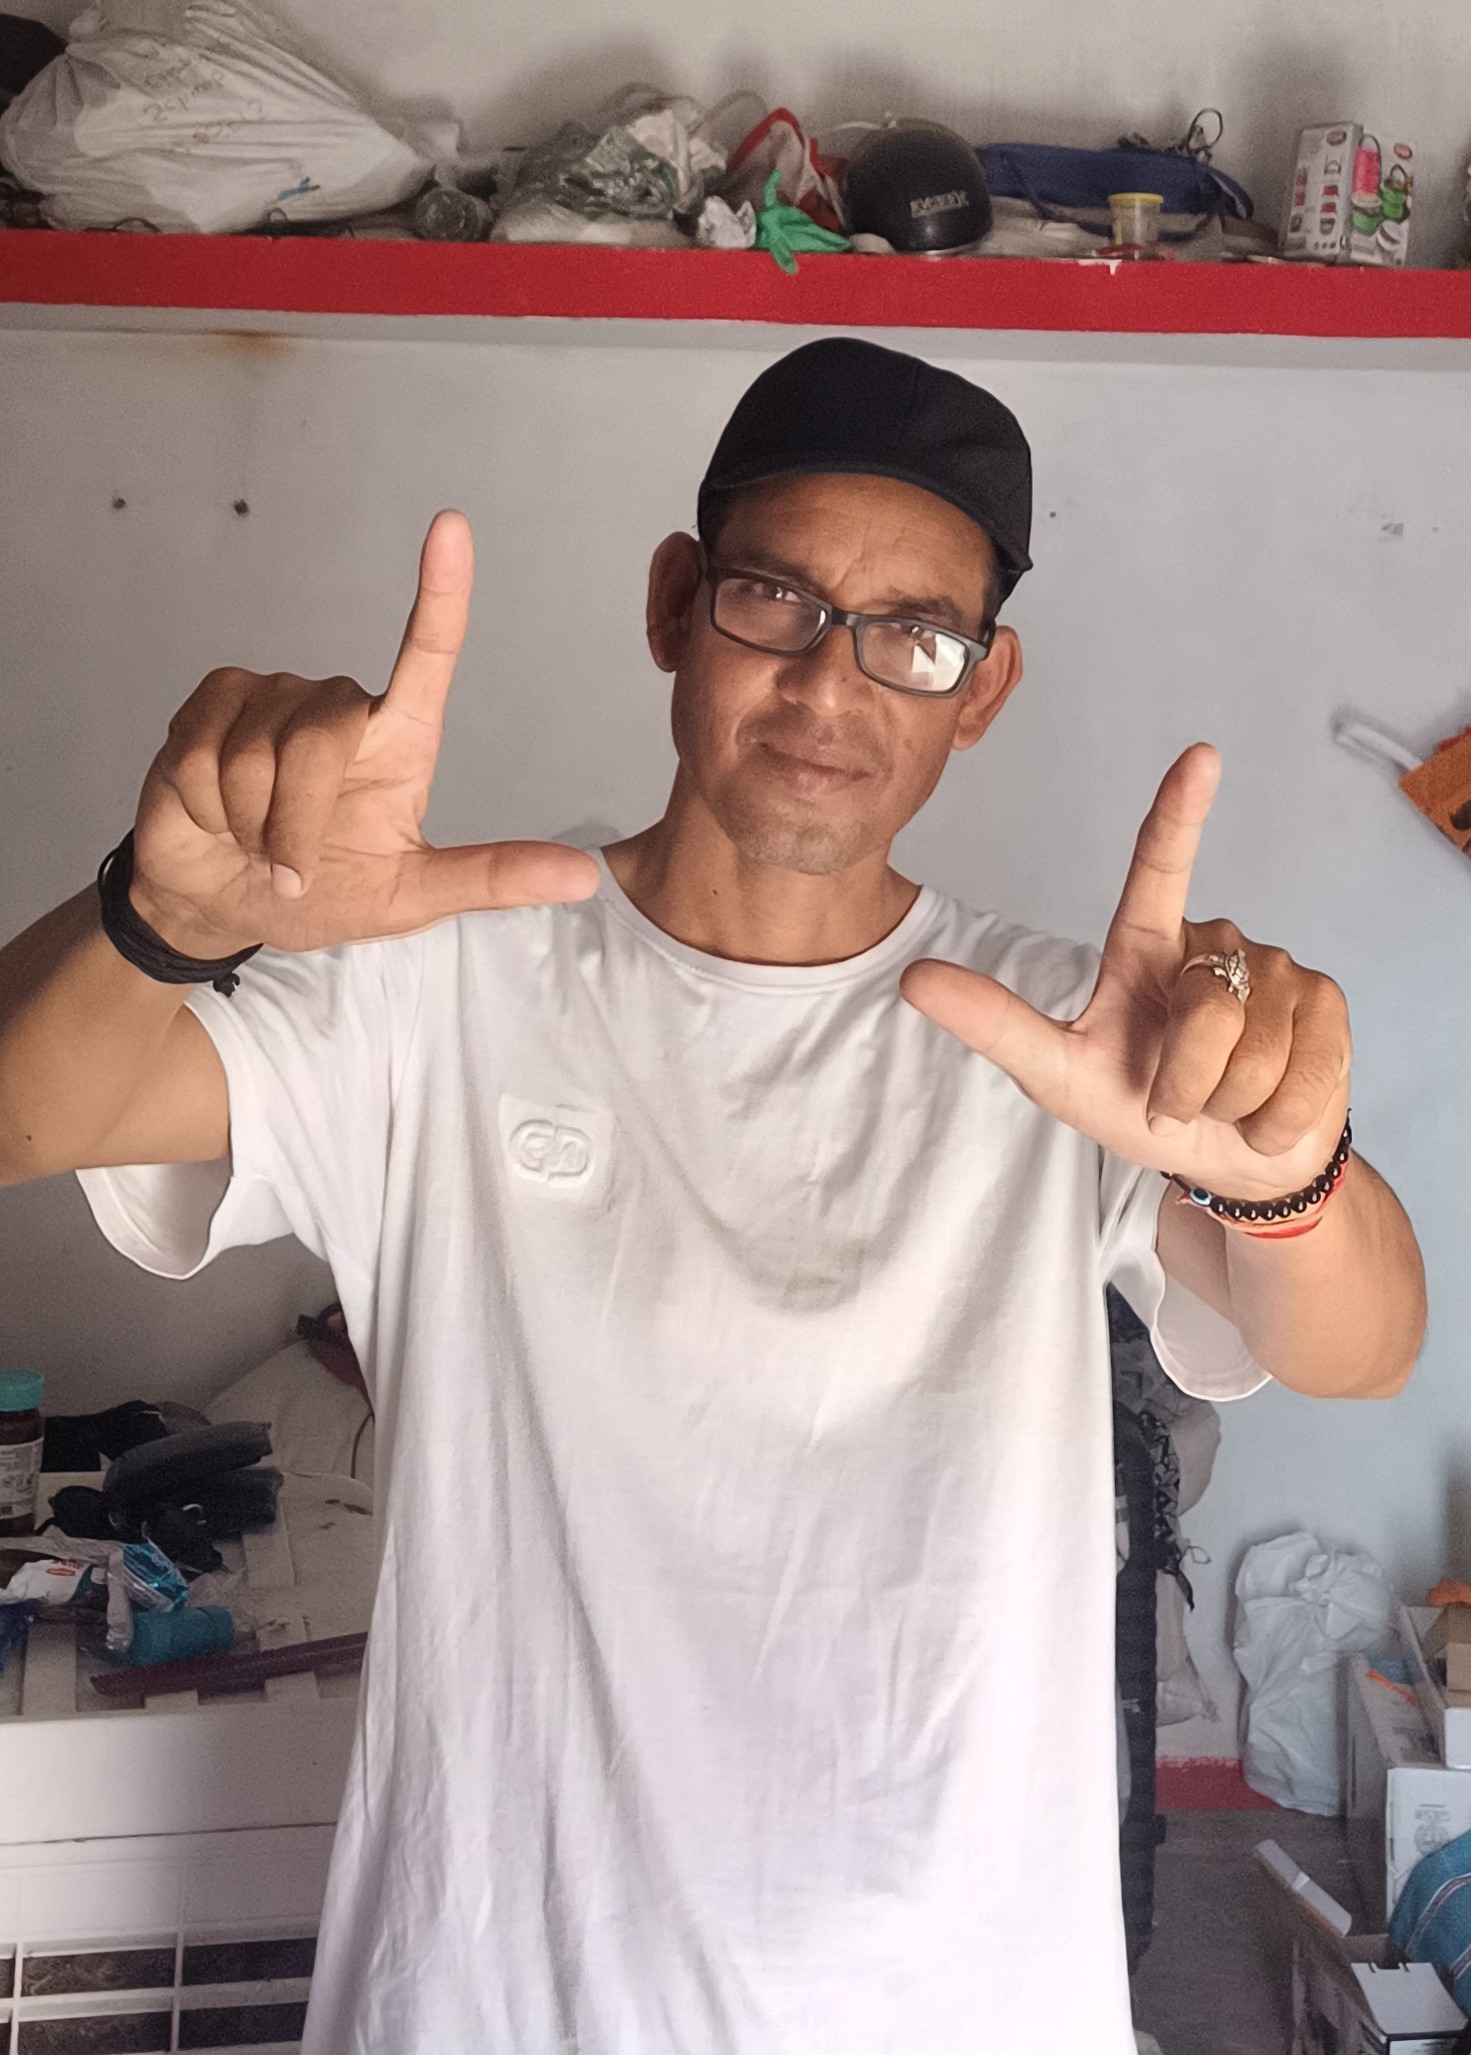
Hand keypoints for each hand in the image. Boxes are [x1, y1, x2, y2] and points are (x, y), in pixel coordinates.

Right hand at [129, 511, 598, 956]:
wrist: (225, 905)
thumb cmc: (323, 894)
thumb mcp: (412, 898)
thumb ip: (489, 880)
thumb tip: (582, 877)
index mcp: (399, 740)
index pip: (429, 654)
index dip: (441, 592)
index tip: (451, 527)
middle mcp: (340, 706)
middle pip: (319, 739)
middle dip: (294, 822)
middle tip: (289, 869)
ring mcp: (273, 696)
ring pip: (256, 752)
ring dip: (249, 820)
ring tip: (251, 838)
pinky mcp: (213, 700)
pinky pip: (204, 752)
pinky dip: (207, 806)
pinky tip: (211, 814)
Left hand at [901, 745, 1351, 1201]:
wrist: (1225, 1162)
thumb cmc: (1138, 1104)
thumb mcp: (1057, 1074)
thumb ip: (994, 1026)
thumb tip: (912, 978)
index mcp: (1147, 946)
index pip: (1161, 869)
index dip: (1180, 814)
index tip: (1200, 756)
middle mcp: (1215, 943)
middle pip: (1207, 1013)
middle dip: (1189, 1083)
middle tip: (1177, 1101)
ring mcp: (1280, 971)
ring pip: (1256, 1049)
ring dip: (1231, 1103)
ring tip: (1224, 1103)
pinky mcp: (1329, 1009)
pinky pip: (1303, 1073)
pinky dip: (1275, 1119)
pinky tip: (1267, 1116)